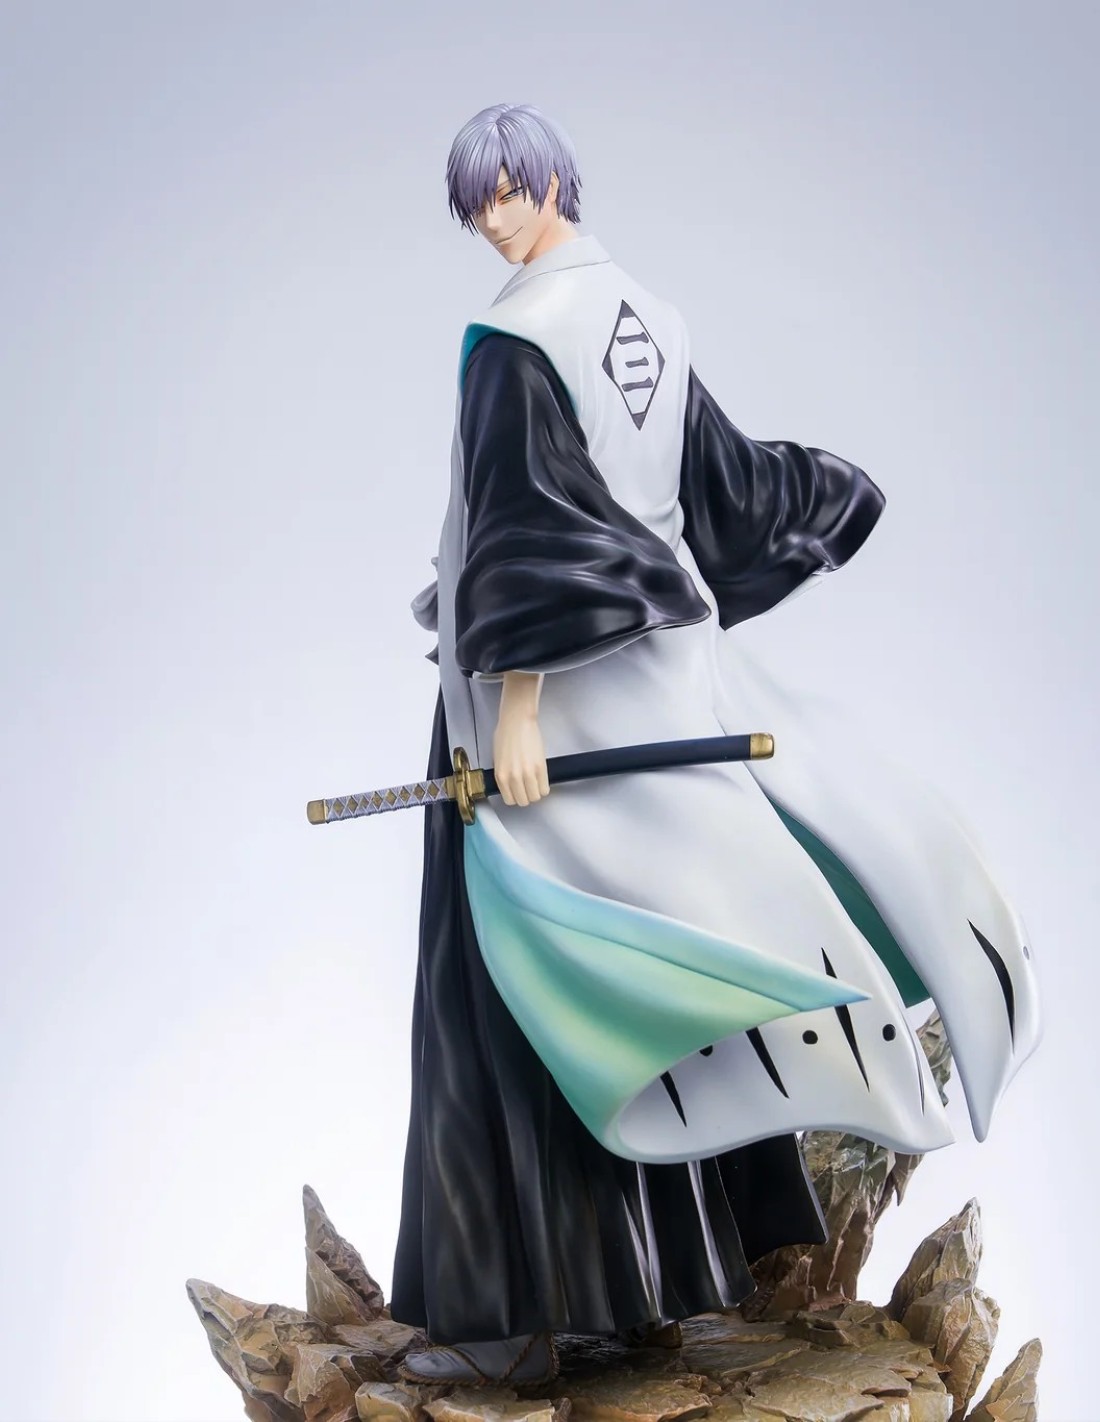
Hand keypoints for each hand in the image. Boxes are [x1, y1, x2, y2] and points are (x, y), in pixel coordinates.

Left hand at [493, 672, 549, 806]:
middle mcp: (513, 778)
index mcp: (501, 776)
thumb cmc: (505, 734)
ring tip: (536, 782)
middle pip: (523, 801)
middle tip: (528, 786)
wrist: (517, 721)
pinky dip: (544, 787)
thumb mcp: (498, 758)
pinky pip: (545, 789)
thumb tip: (510, 784)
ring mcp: (527, 774)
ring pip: (535, 797)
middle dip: (526, 795)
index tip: (519, 791)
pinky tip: (542, 779)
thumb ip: (503, 773)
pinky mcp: (540, 768)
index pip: (510, 800)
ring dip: (536, 792)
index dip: (516, 796)